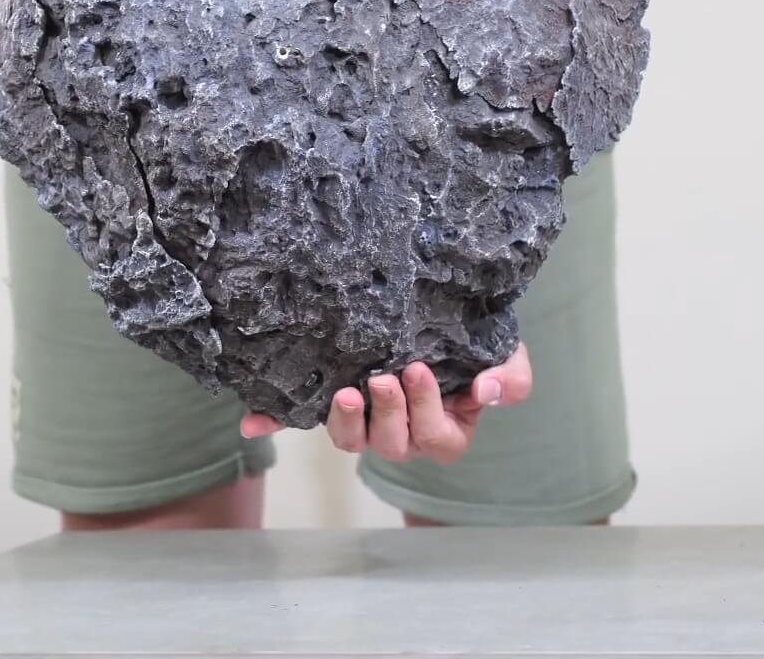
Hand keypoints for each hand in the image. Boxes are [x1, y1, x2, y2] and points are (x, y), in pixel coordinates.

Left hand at [239, 344, 533, 464]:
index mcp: (445, 431)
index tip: (417, 369)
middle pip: (391, 445)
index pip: (437, 437)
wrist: (444, 319)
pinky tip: (253, 421)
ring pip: (351, 441)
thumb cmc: (477, 346)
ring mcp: (366, 422)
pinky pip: (301, 420)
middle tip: (381, 379)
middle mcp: (403, 434)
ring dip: (345, 422)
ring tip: (346, 392)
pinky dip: (277, 423)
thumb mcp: (507, 357)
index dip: (426, 412)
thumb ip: (510, 378)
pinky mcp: (333, 404)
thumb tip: (487, 392)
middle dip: (387, 415)